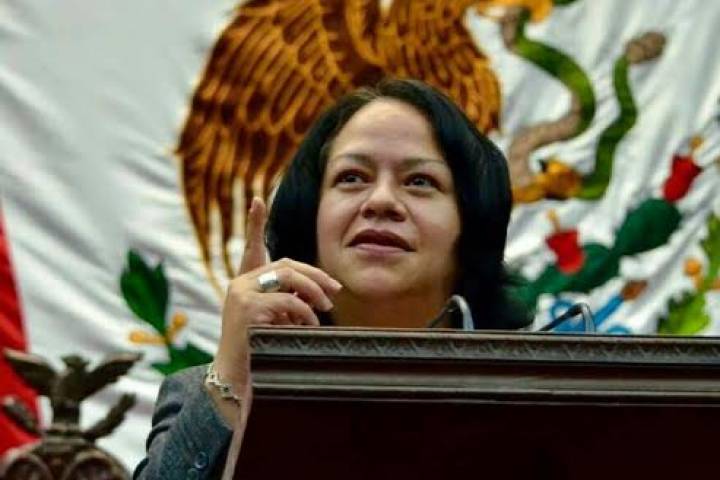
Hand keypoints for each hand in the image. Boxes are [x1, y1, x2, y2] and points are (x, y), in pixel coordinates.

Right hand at [209, 198, 340, 420]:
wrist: (236, 377)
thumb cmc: (260, 349)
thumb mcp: (276, 319)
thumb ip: (290, 301)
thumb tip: (321, 293)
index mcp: (246, 282)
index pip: (252, 246)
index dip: (255, 222)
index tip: (258, 200)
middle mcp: (240, 283)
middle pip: (286, 265)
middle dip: (315, 275)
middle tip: (335, 291)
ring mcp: (240, 293)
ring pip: (287, 278)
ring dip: (312, 291)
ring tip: (324, 308)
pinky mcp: (245, 308)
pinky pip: (286, 301)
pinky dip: (303, 312)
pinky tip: (308, 325)